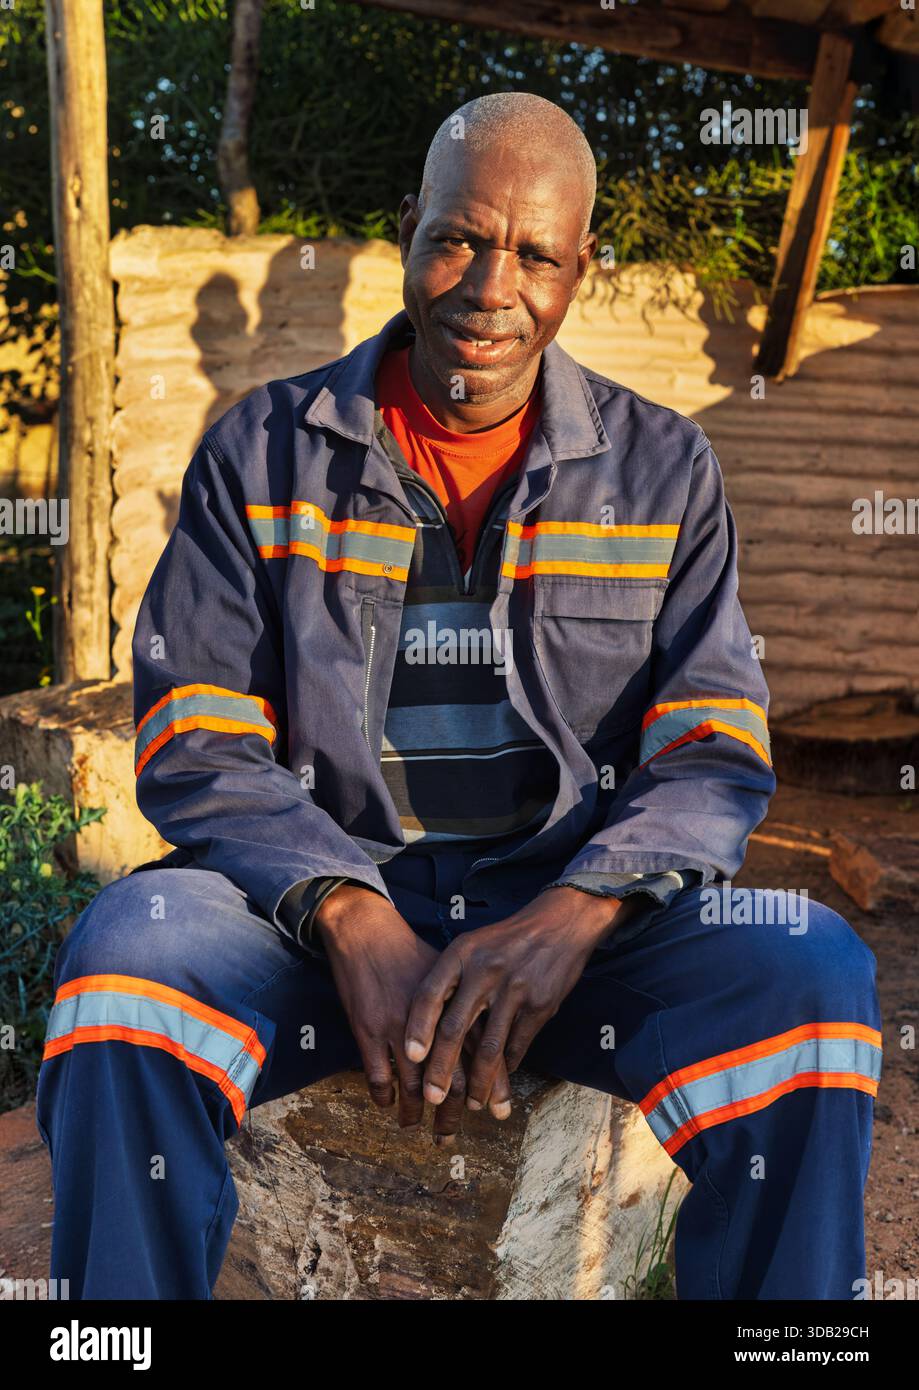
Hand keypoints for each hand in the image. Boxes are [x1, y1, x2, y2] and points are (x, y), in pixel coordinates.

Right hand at [314, 884, 509, 1141]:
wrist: (368, 931)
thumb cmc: (410, 952)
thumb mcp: (448, 975)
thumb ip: (469, 1006)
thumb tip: (492, 1033)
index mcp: (457, 1005)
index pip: (482, 1054)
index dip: (492, 1086)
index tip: (499, 1112)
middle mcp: (433, 1021)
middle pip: (452, 1078)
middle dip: (455, 1111)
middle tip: (453, 1135)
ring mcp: (399, 1028)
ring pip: (414, 1085)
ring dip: (418, 1113)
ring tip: (420, 1128)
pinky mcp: (368, 1030)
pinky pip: (378, 1077)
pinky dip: (384, 1097)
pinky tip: (388, 1106)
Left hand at [404, 887, 634, 1114]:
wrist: (560, 924)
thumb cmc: (506, 940)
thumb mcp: (472, 945)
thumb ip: (449, 978)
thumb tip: (421, 1023)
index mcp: (461, 954)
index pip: (429, 994)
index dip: (417, 1028)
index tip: (410, 1057)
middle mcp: (485, 972)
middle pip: (455, 1028)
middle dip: (441, 1069)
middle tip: (432, 1098)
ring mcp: (514, 990)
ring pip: (489, 1048)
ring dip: (477, 1082)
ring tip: (470, 1104)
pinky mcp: (540, 1006)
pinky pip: (517, 1046)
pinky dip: (505, 1068)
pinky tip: (498, 1081)